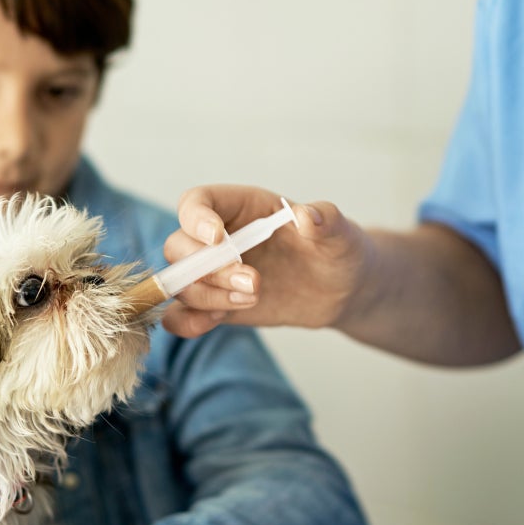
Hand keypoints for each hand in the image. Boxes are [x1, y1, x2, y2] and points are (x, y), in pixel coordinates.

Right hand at [160, 184, 370, 337]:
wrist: (343, 290)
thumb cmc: (339, 251)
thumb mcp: (340, 233)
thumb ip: (326, 221)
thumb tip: (307, 216)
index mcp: (241, 207)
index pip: (196, 202)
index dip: (196, 218)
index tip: (217, 239)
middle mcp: (220, 238)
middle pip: (179, 247)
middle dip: (207, 268)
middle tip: (253, 281)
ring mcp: (215, 274)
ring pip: (180, 282)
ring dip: (206, 296)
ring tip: (253, 298)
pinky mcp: (218, 304)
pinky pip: (183, 314)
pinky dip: (188, 322)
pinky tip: (216, 322)